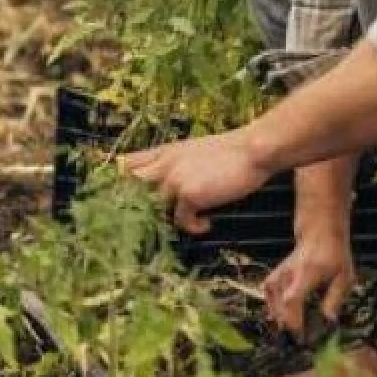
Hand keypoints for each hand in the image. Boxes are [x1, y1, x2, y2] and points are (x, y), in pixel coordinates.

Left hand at [120, 129, 273, 234]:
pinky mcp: (190, 195)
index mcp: (165, 152)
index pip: (127, 164)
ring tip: (185, 223)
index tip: (126, 199)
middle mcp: (164, 164)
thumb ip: (177, 163)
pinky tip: (208, 224)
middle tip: (149, 222)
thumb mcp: (195, 150)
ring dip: (167, 218)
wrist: (254, 149)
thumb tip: (170, 184)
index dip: (121, 182)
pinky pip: (181, 221)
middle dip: (134, 204)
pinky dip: (195, 227)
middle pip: (130, 186)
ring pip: (154, 207)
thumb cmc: (231, 151)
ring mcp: (175, 179)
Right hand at [263, 224, 355, 339]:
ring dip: (280, 317)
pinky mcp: (275, 274)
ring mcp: (279, 273)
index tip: (301, 336)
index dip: (293, 319)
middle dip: (288, 325)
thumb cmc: (334, 257)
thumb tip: (328, 321)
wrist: (319, 235)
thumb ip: (335, 299)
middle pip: (280, 304)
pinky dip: (272, 306)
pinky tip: (280, 316)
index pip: (293, 299)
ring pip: (272, 300)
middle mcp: (289, 274)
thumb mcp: (344, 278)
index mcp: (307, 273)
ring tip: (291, 330)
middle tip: (299, 341)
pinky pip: (268, 293)